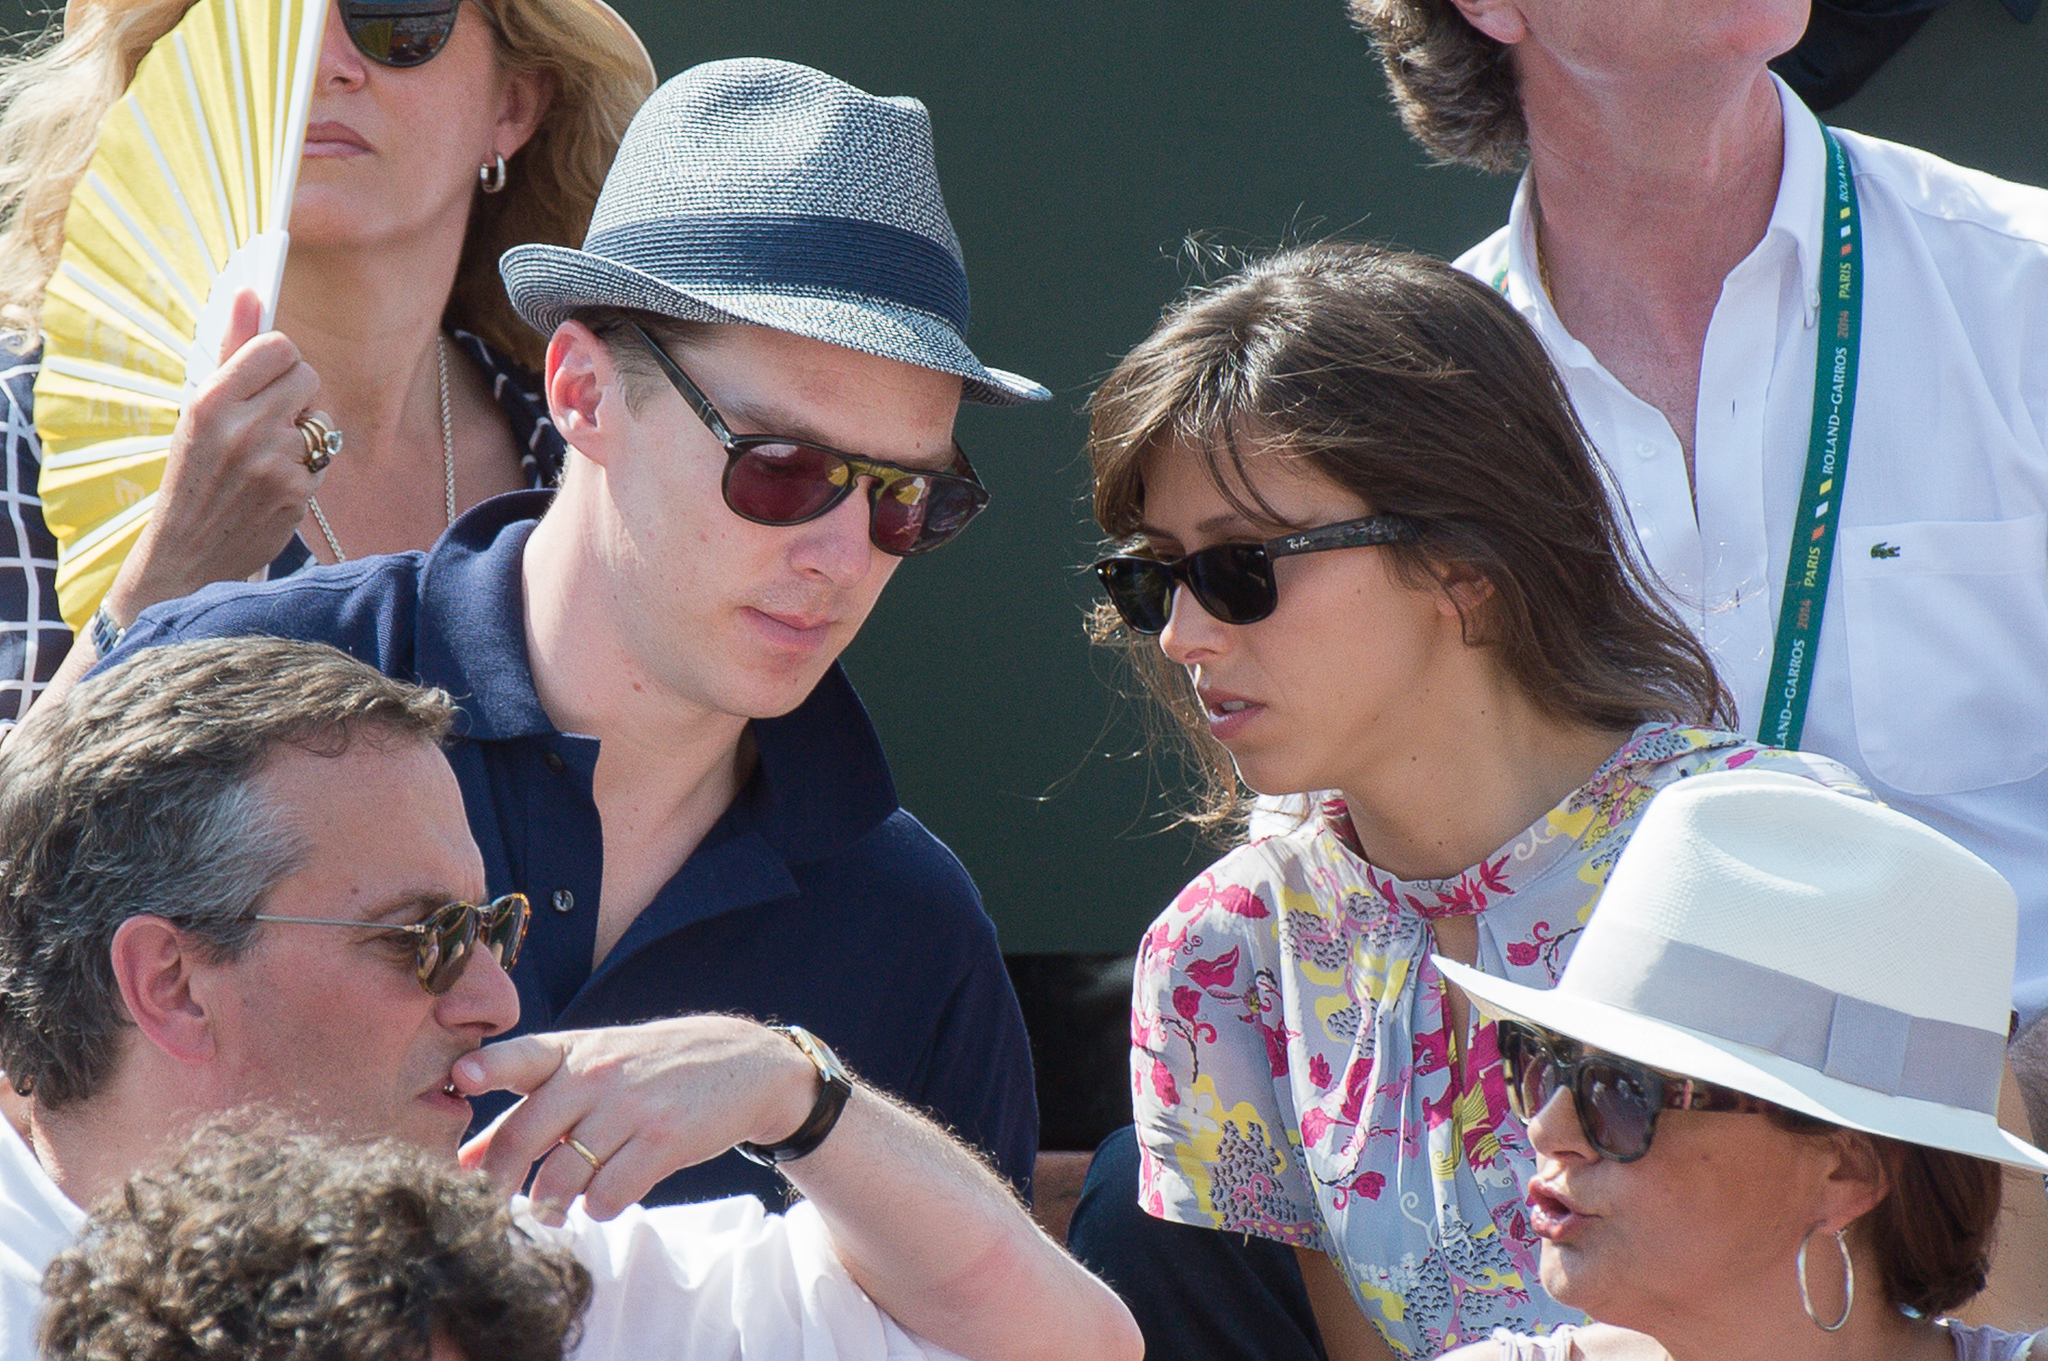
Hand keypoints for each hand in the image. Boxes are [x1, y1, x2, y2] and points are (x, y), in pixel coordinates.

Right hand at [102, 288, 323, 623]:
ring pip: (319, 421)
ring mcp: (273, 461)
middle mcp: (243, 427)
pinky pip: (322, 459)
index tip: (267, 378)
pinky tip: (274, 486)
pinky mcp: (298, 492)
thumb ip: (231, 351)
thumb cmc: (195, 472)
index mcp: (211, 399)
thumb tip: (251, 291)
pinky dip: (305, 469)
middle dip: (296, 396)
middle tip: (268, 420)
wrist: (188, 552)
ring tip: (265, 458)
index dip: (280, 361)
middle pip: (308, 378)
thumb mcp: (199, 410)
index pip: (279, 347)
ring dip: (302, 435)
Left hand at [451, 1016, 817, 1224]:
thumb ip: (529, 1109)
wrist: (743, 1064)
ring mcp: (630, 1107)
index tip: (459, 1079)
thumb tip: (467, 1158)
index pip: (520, 1056)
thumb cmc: (650, 1070)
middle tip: (484, 1210)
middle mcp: (596, 1073)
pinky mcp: (663, 1141)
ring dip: (550, 1205)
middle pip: (523, 1137)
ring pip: (562, 1177)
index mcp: (571, 1051)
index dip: (488, 1068)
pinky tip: (608, 1197)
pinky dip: (600, 1207)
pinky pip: (609, 1195)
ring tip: (554, 1209)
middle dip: (496, 1184)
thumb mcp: (591, 1070)